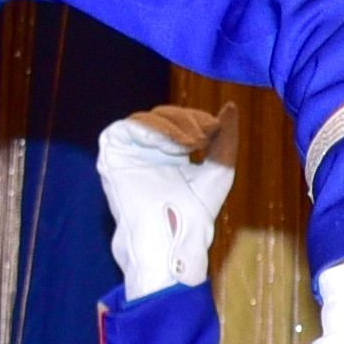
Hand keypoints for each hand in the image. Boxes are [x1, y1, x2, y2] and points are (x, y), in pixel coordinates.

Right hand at [95, 103, 238, 298]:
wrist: (172, 236)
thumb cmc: (196, 212)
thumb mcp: (219, 170)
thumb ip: (226, 139)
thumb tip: (231, 107)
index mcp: (171, 153)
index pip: (181, 120)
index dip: (198, 118)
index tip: (216, 127)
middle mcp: (148, 151)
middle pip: (165, 116)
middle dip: (187, 120)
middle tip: (204, 134)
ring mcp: (129, 152)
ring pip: (146, 119)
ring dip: (172, 124)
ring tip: (191, 142)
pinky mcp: (112, 156)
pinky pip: (125, 128)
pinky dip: (149, 130)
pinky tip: (170, 145)